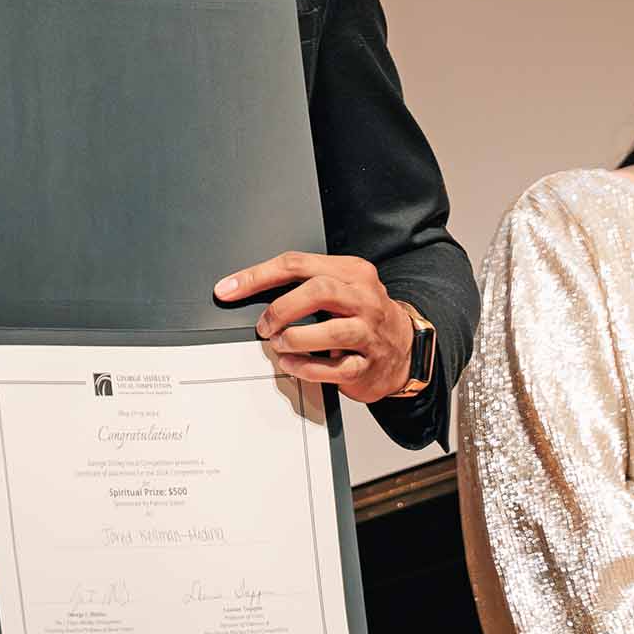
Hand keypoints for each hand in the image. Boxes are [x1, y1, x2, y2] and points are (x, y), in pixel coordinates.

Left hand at [213, 253, 417, 401]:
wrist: (405, 348)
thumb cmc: (361, 316)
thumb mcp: (341, 288)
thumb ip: (303, 285)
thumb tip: (247, 291)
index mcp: (351, 272)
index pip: (297, 264)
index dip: (256, 277)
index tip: (228, 289)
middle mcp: (363, 298)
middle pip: (318, 291)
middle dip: (281, 308)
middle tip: (264, 325)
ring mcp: (369, 332)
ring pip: (330, 331)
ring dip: (294, 339)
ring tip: (279, 344)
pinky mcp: (368, 364)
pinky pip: (335, 368)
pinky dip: (306, 367)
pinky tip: (292, 364)